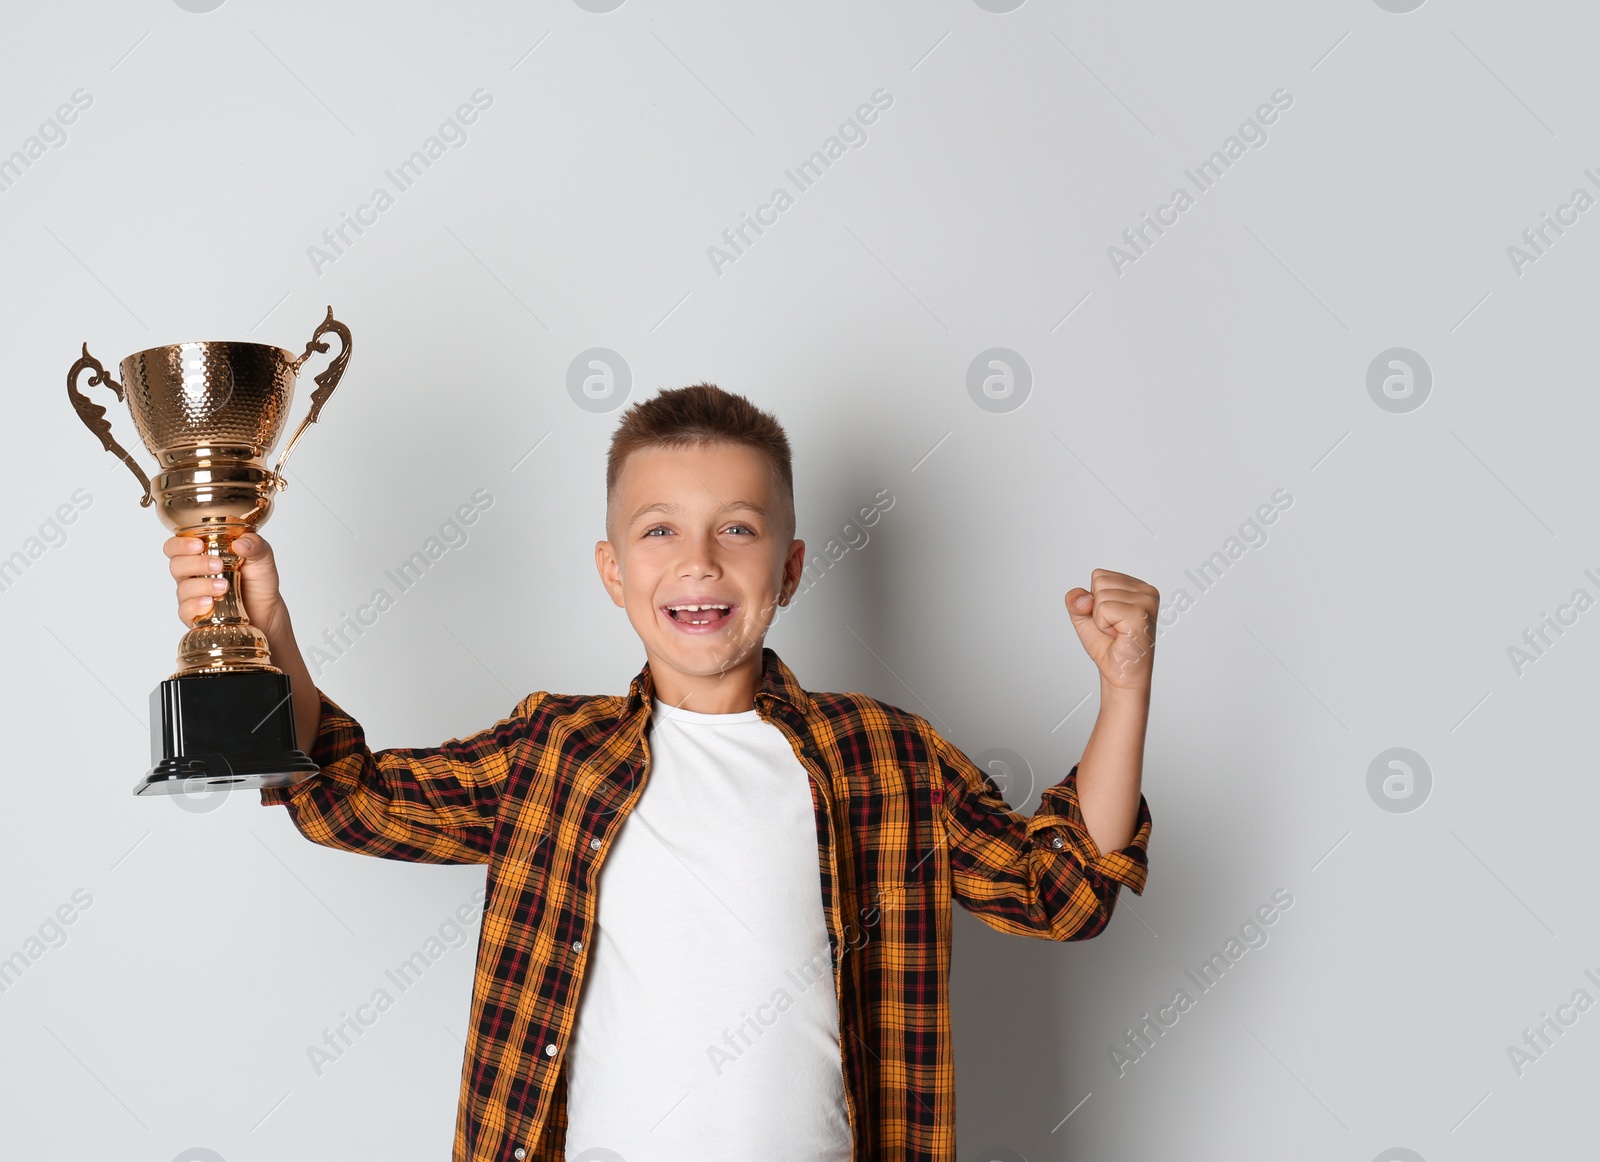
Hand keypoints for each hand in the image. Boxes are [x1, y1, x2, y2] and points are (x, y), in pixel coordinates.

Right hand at [164, 532, 288, 636]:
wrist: (268, 611)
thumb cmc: (258, 582)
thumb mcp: (262, 557)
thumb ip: (255, 545)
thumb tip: (240, 543)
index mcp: (201, 555)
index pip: (175, 546)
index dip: (180, 544)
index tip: (199, 545)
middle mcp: (192, 574)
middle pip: (176, 565)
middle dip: (196, 563)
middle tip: (219, 565)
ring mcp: (192, 596)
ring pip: (183, 588)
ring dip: (202, 585)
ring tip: (224, 586)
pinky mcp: (195, 615)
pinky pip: (185, 611)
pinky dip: (196, 606)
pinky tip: (210, 603)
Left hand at [1065, 569, 1157, 691]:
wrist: (1118, 673)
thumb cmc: (1107, 645)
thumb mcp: (1084, 616)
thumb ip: (1076, 599)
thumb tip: (1082, 598)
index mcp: (1137, 586)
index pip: (1099, 575)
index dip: (1094, 600)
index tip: (1110, 619)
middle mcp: (1147, 590)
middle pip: (1099, 581)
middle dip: (1097, 608)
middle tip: (1113, 627)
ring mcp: (1146, 601)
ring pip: (1101, 594)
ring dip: (1101, 619)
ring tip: (1117, 632)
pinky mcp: (1141, 614)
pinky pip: (1104, 608)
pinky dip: (1104, 625)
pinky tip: (1119, 635)